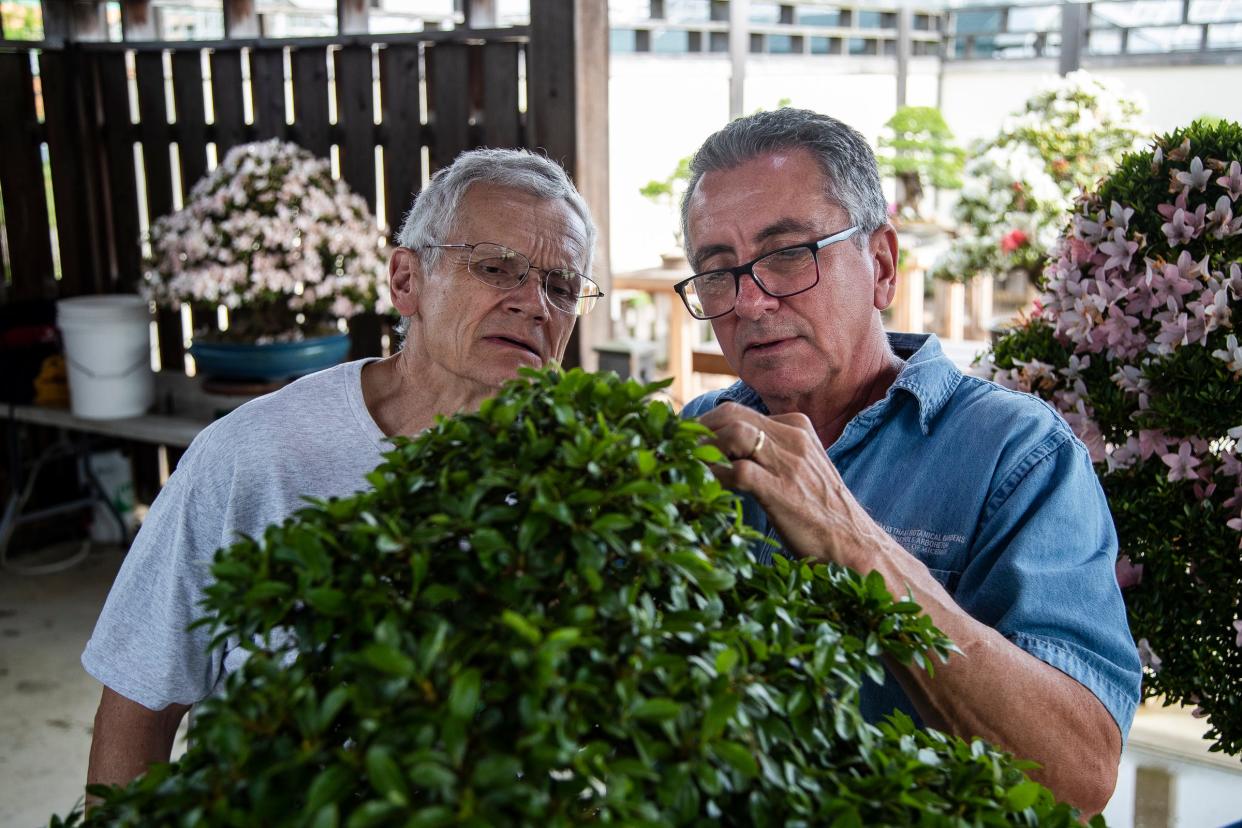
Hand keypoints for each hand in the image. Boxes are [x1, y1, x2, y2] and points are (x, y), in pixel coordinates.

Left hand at [696, 403, 889, 570]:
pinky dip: (714, 477)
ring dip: (703, 448)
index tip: (685, 442)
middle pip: (730, 415)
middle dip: (697, 430)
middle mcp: (792, 438)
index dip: (705, 425)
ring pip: (732, 434)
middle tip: (676, 451)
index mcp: (796, 428)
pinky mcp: (781, 489)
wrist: (855, 544)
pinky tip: (703, 491)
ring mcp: (788, 462)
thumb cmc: (823, 513)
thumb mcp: (801, 470)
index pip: (739, 412)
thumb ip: (772, 454)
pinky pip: (736, 471)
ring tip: (685, 467)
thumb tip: (728, 456)